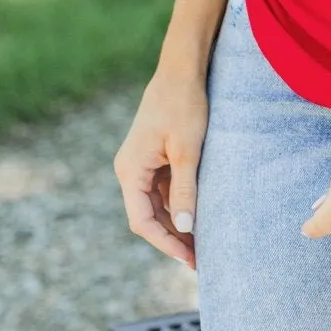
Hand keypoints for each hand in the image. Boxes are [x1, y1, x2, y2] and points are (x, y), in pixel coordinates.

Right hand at [114, 69, 208, 268]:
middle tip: (199, 260)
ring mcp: (140, 164)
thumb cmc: (184, 106)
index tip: (188, 259)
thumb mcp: (188, 150)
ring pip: (155, 205)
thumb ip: (185, 189)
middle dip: (171, 238)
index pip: (142, 220)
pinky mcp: (152, 158)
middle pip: (147, 216)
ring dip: (175, 224)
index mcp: (130, 170)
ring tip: (200, 245)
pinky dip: (177, 205)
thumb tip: (185, 227)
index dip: (165, 243)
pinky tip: (196, 217)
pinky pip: (162, 190)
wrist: (181, 71)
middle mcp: (129, 170)